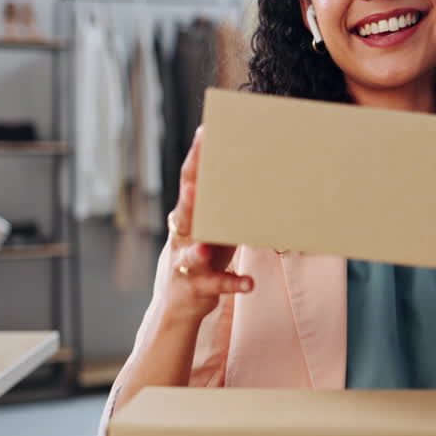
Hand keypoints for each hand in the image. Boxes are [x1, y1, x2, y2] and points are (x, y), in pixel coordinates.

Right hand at [163, 126, 253, 322]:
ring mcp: (184, 263)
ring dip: (197, 249)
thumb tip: (257, 171)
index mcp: (188, 216)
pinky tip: (249, 283)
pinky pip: (214, 284)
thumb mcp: (212, 227)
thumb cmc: (203, 257)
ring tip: (205, 245)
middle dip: (188, 200)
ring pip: (189, 254)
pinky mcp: (195, 287)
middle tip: (195, 185)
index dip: (195, 159)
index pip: (188, 182)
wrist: (178, 303)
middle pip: (182, 214)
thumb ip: (225, 204)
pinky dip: (231, 282)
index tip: (205, 133)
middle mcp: (181, 236)